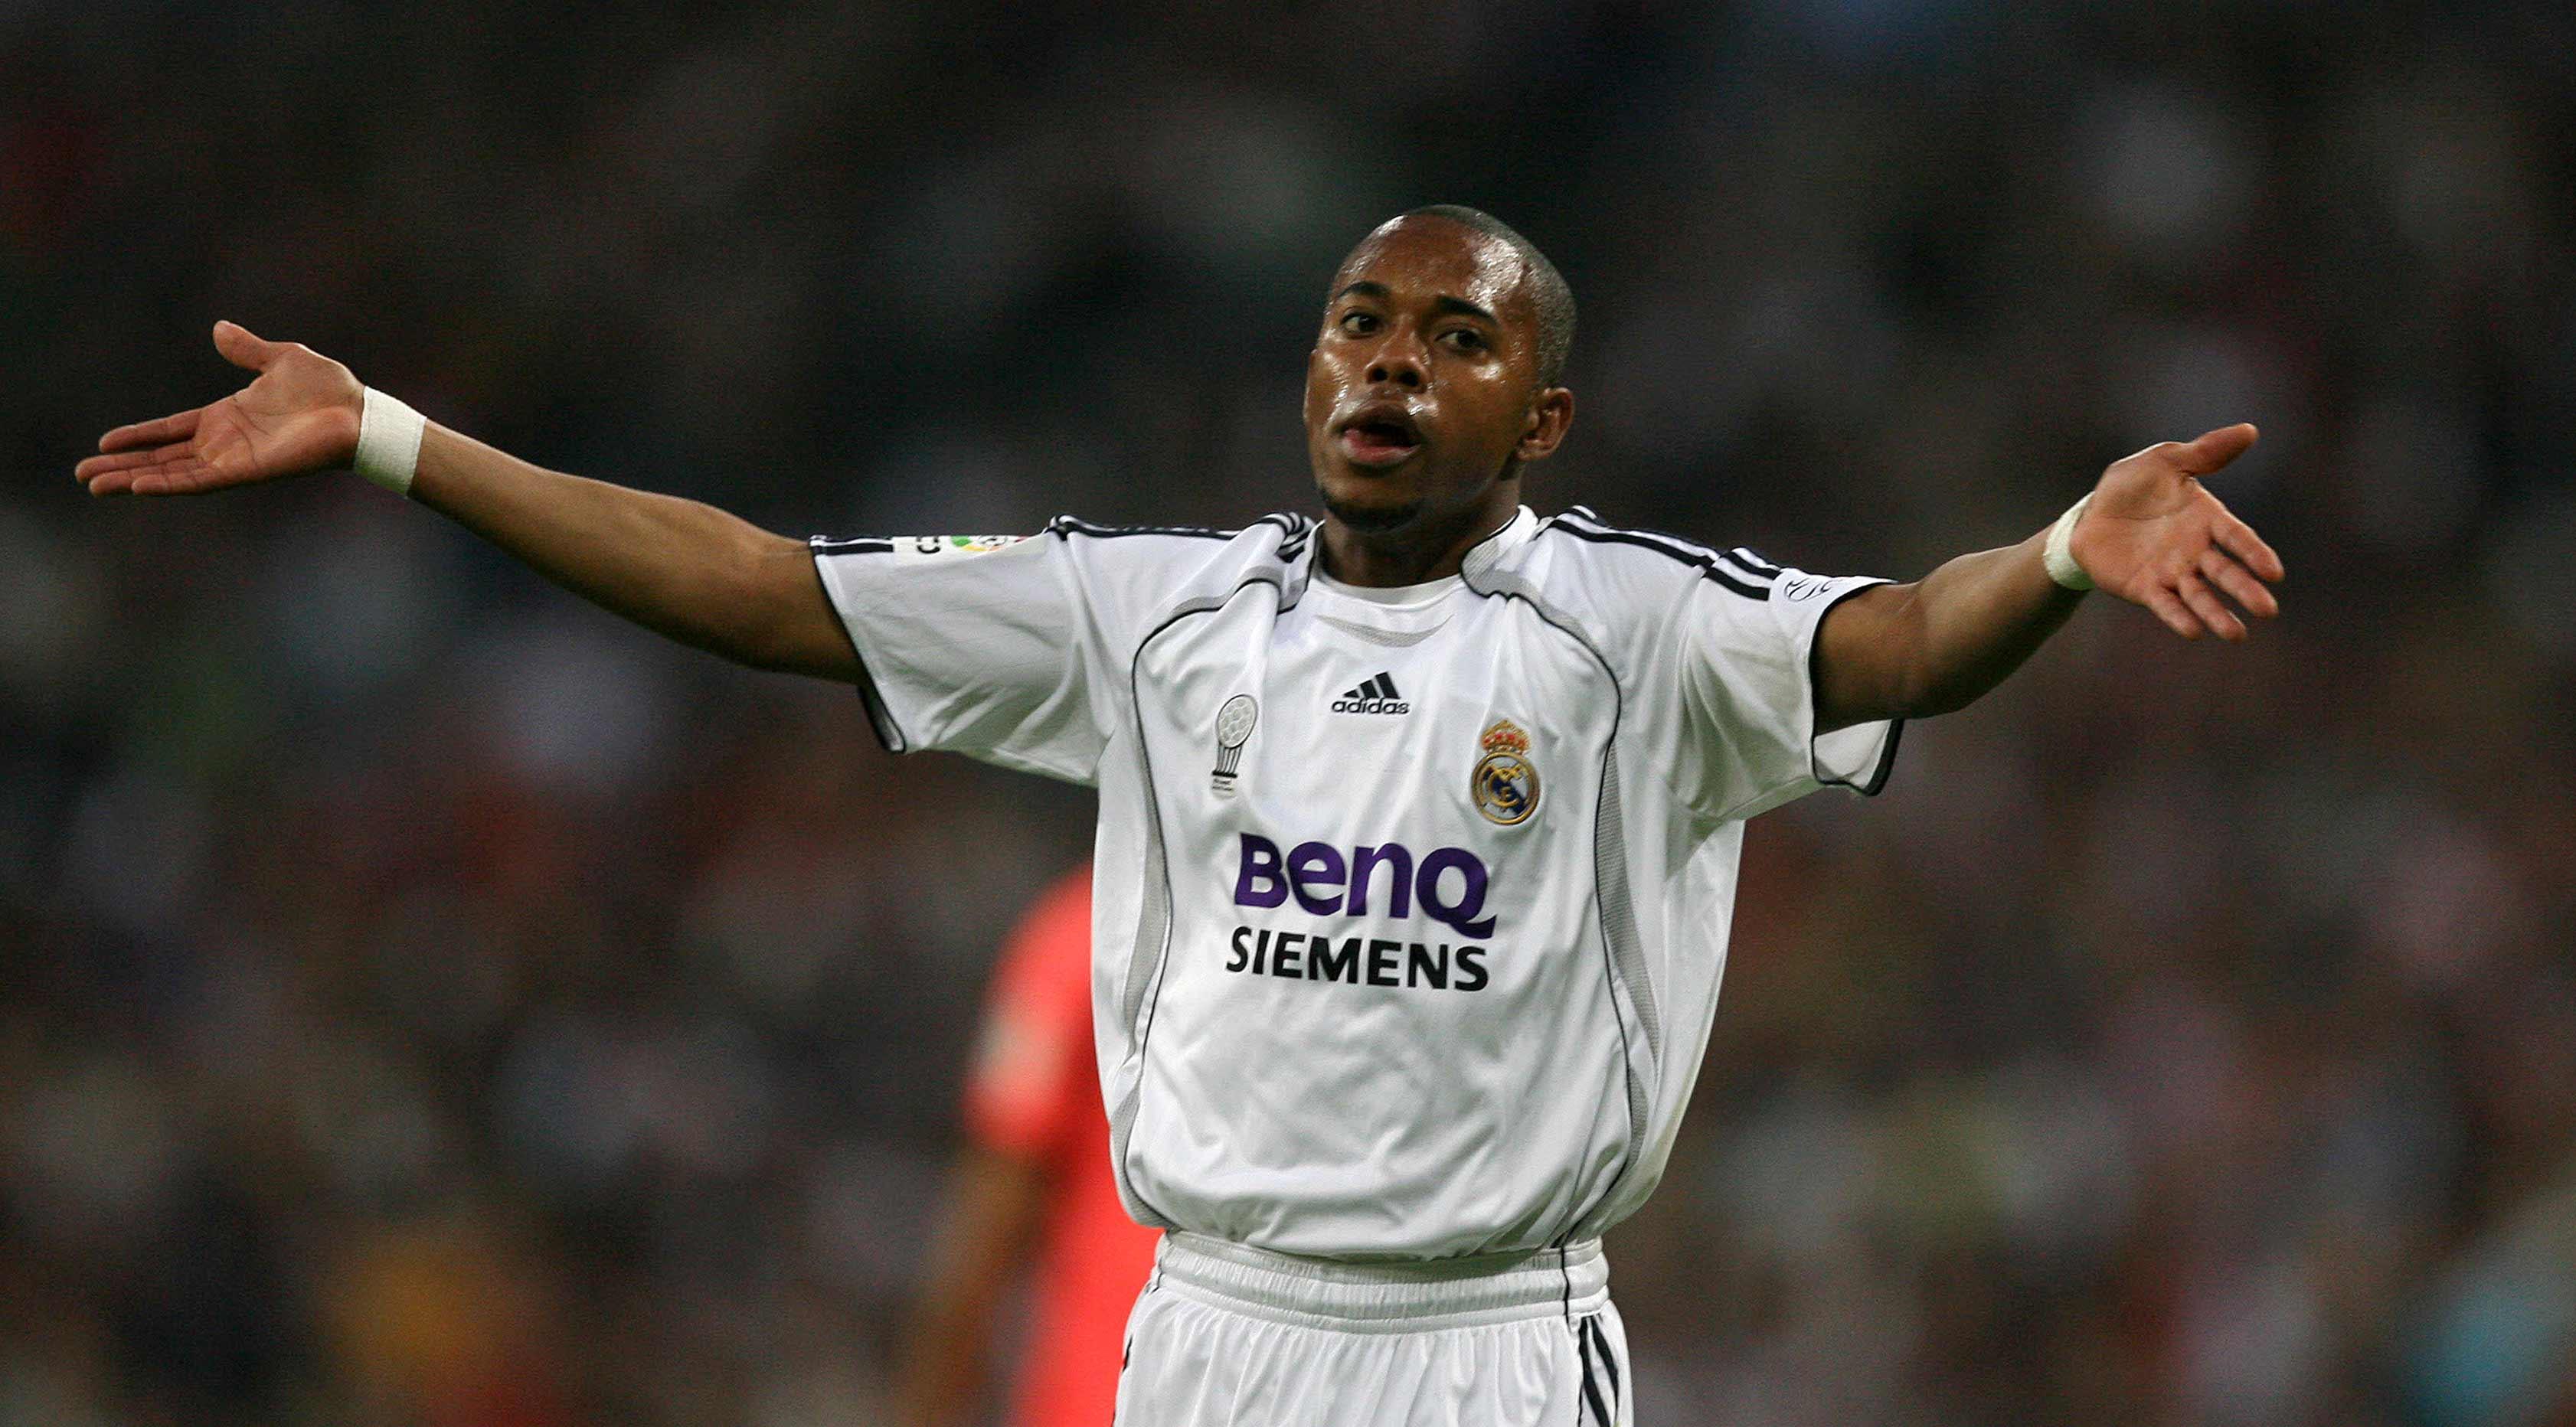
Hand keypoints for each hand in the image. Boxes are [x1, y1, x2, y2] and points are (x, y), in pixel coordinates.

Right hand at [76, 322, 363, 495]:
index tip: (104, 443)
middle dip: (122, 466)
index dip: (138, 436)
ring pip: (170, 473)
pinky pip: (197, 481)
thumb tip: (220, 328)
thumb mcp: (280, 358)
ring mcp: (232, 459)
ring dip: (132, 479)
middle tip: (82, 475)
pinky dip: (166, 483)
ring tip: (94, 485)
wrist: (358, 412)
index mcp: (226, 417)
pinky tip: (136, 486)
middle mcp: (224, 442)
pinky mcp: (244, 471)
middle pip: (161, 457)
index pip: (170, 430)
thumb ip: (247, 348)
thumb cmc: (327, 389)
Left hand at [2071, 423, 2285, 639]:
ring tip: (2236, 634)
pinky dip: (2178, 617)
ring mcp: (2171, 572)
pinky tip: (2194, 632)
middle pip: (2225, 572)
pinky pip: (2164, 605)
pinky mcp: (2145, 588)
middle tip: (2268, 610)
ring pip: (2199, 595)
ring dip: (2217, 614)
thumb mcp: (2165, 461)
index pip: (2237, 537)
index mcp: (2206, 519)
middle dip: (2245, 590)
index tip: (2274, 572)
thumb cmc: (2133, 485)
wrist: (2091, 513)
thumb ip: (2204, 453)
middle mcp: (2195, 550)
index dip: (2254, 553)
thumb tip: (2249, 430)